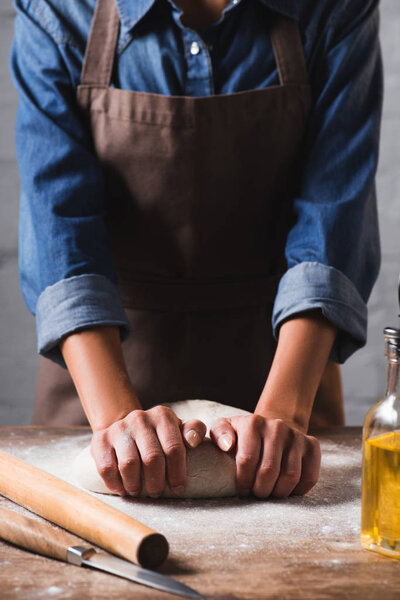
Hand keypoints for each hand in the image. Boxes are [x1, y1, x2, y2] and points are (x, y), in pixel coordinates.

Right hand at [90, 405, 206, 497]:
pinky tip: (123, 489)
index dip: (177, 473)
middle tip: (156, 493)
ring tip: (139, 492)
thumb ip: (194, 430)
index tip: (178, 488)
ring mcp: (119, 428)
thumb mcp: (179, 429)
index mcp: (162, 415)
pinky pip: (107, 468)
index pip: (174, 448)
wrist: (127, 428)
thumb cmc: (160, 435)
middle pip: (152, 458)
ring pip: (129, 464)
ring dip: (135, 485)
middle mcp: (140, 418)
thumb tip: (194, 441)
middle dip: (156, 483)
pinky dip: (115, 484)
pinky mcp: (100, 440)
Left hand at [210, 414, 319, 497]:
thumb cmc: (242, 436)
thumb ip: (219, 434)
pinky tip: (286, 489)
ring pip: (290, 476)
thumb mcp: (224, 429)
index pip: (247, 460)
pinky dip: (298, 491)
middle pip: (269, 471)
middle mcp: (276, 426)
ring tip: (270, 493)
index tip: (242, 490)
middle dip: (260, 491)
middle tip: (256, 495)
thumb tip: (227, 445)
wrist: (272, 428)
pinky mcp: (312, 445)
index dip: (243, 482)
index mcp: (253, 423)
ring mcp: (296, 436)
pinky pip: (309, 477)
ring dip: (278, 493)